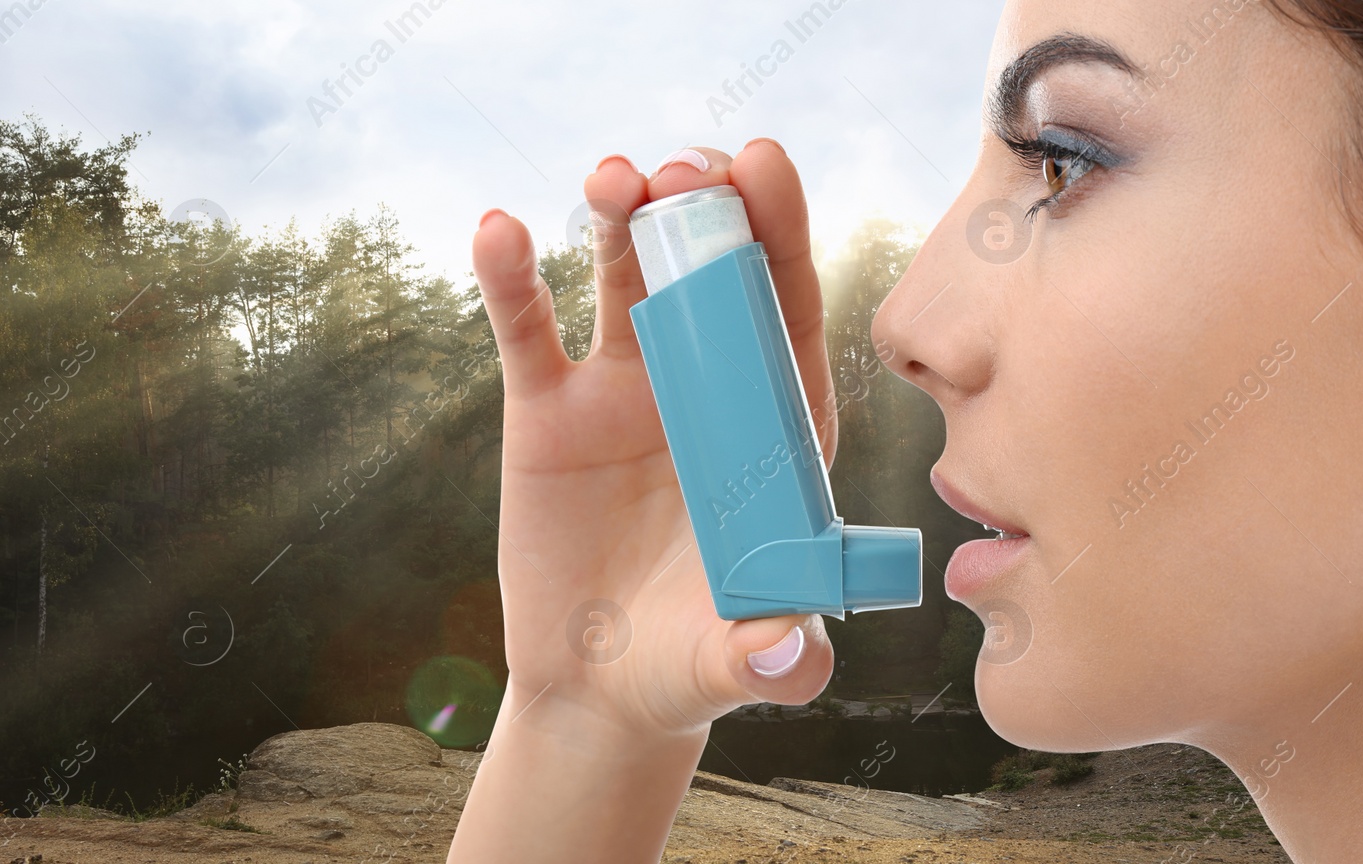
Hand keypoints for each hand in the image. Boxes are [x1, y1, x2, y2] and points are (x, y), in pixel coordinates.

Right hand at [470, 140, 838, 738]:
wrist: (598, 685)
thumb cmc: (690, 665)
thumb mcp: (735, 662)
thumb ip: (772, 656)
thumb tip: (789, 653)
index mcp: (772, 428)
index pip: (787, 316)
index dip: (782, 237)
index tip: (765, 166)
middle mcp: (705, 391)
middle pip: (712, 276)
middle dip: (704, 212)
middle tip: (687, 169)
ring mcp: (624, 391)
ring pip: (625, 281)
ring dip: (622, 219)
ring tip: (615, 179)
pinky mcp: (547, 411)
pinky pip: (528, 330)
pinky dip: (511, 278)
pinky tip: (498, 230)